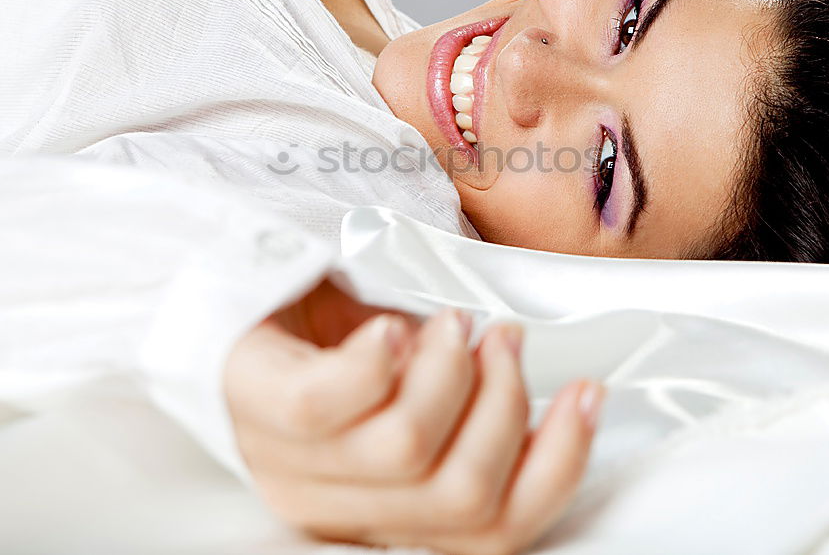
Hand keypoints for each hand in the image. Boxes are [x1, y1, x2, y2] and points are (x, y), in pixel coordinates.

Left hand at [224, 278, 604, 554]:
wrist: (244, 298)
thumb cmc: (333, 344)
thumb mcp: (416, 385)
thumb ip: (470, 408)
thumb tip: (542, 392)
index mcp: (385, 515)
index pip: (493, 534)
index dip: (556, 465)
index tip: (584, 397)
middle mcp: (337, 507)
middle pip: (462, 494)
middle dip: (506, 404)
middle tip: (501, 340)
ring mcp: (288, 461)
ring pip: (407, 447)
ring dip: (451, 371)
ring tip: (449, 323)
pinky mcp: (255, 404)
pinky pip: (331, 404)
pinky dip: (378, 360)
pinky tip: (388, 327)